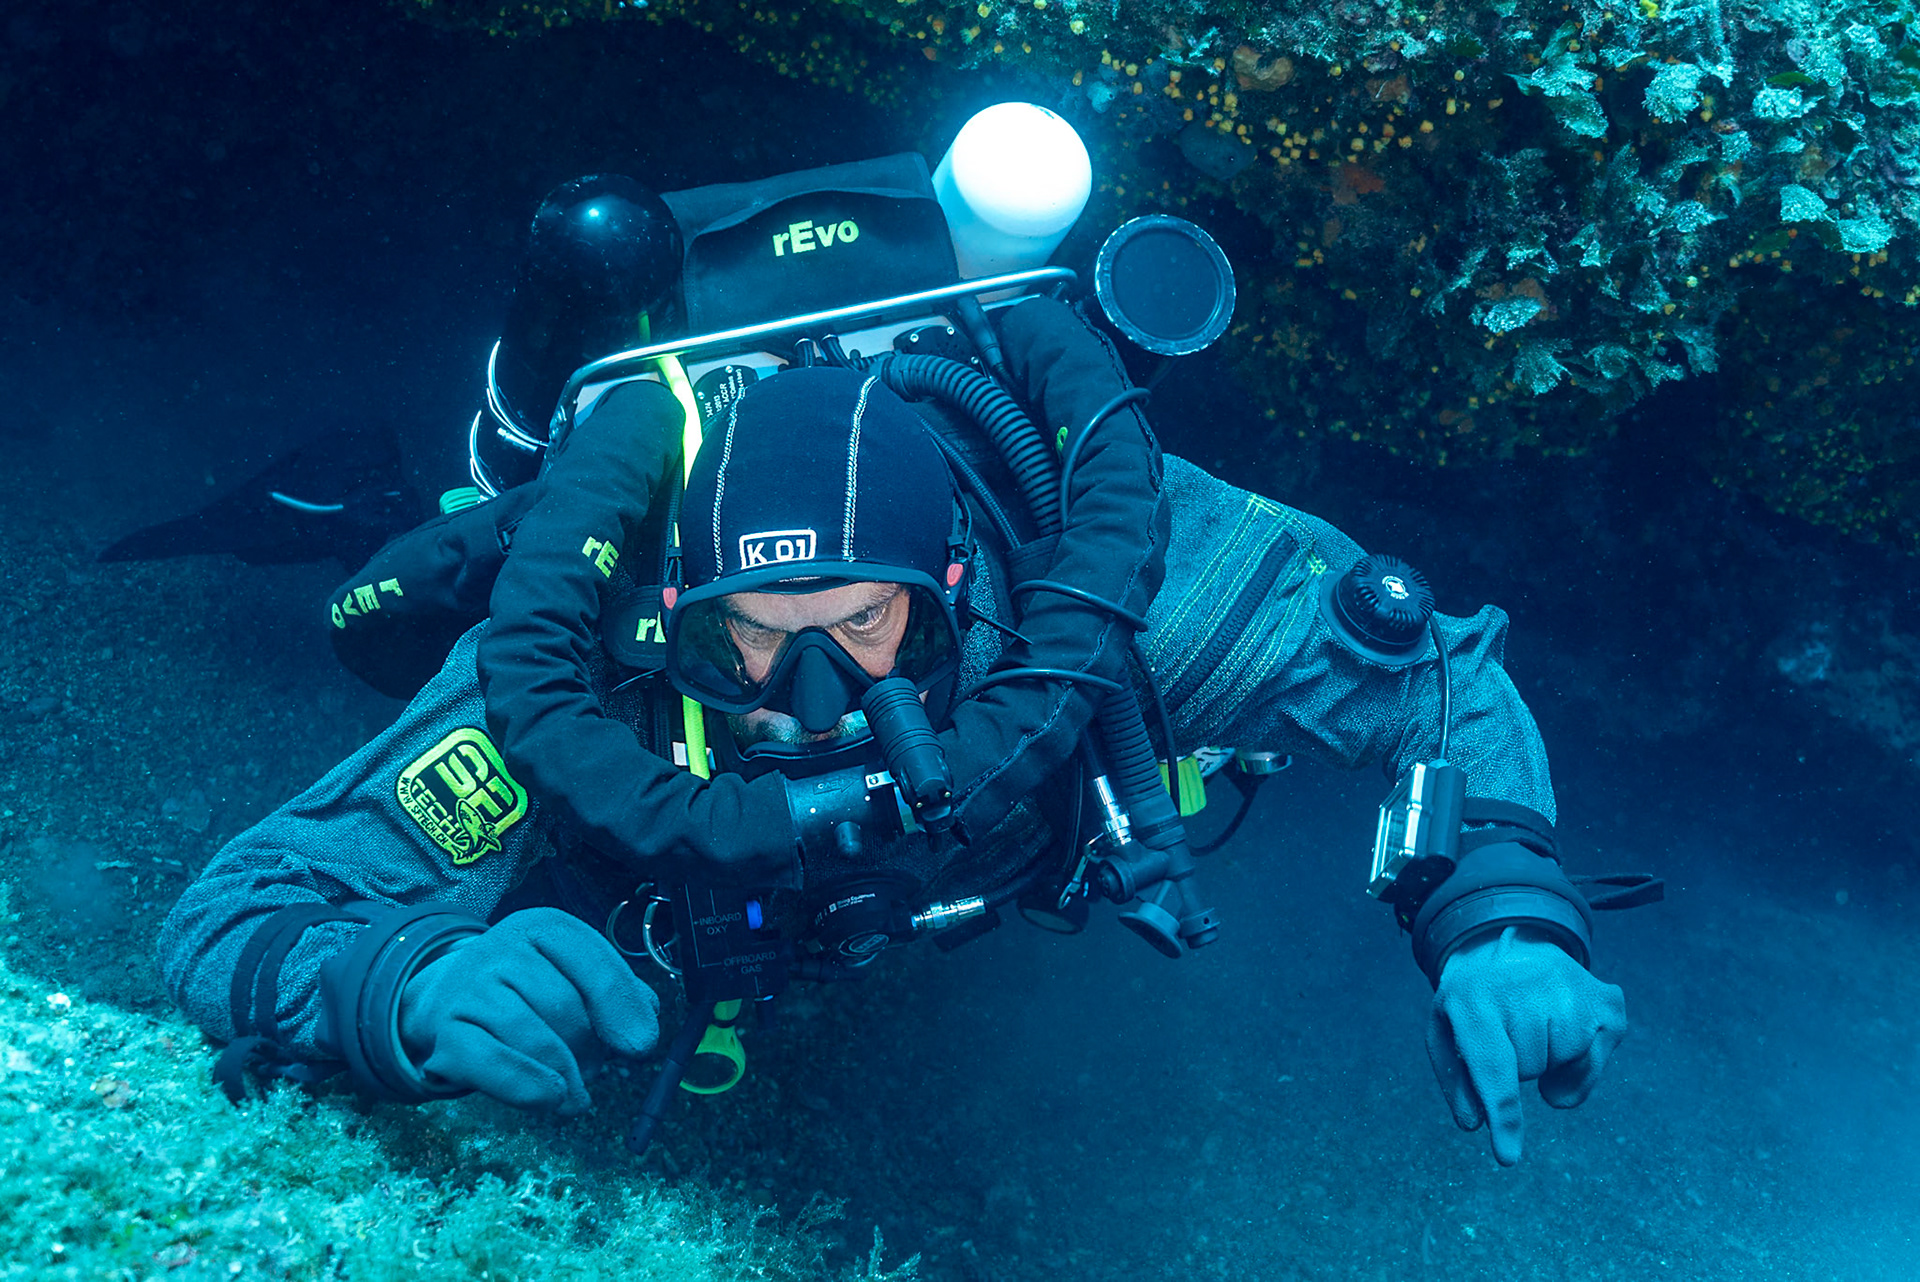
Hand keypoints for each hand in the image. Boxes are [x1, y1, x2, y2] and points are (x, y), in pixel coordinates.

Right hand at [397, 907, 659, 1114]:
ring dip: (565, 1073)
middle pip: (564, 1005)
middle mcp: (500, 949)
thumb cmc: (525, 989)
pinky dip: (529, 1088)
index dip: (621, 1006)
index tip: (642, 1045)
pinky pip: (494, 1065)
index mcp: (542, 927)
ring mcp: (468, 990)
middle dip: (590, 1046)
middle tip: (595, 1067)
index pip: (592, 960)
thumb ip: (614, 993)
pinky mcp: (446, 1034)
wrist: (444, 999)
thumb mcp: (569, 974)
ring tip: (575, 1090)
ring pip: (533, 1037)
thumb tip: (643, 1026)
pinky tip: (552, 1099)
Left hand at [1425, 926, 1626, 1164]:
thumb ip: (1457, 1082)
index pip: (1493, 1068)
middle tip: (1508, 1028)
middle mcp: (1524, 987)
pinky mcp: (1606, 1000)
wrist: (1509, 945)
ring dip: (1548, 1059)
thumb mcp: (1446, 1033)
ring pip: (1562, 1066)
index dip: (1503, 1115)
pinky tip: (1563, 1029)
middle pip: (1528, 1071)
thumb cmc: (1474, 1003)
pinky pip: (1595, 1063)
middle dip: (1517, 1065)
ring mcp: (1571, 989)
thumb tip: (1475, 1122)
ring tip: (1533, 1023)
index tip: (1508, 1155)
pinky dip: (1580, 1064)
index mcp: (1472, 997)